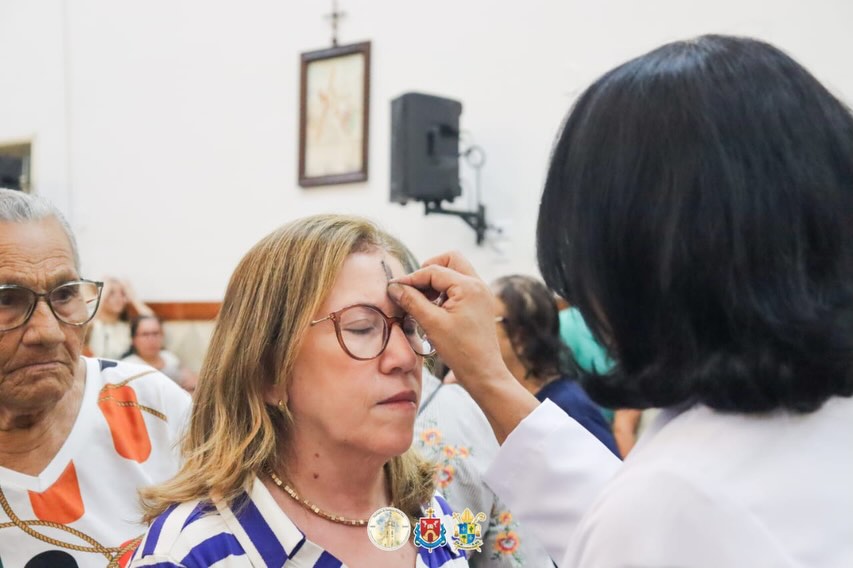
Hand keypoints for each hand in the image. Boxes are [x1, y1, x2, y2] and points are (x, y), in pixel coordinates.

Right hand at [388, 251, 539, 442]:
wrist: (484, 374)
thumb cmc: (461, 351)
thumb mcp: (432, 324)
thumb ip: (412, 301)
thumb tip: (394, 287)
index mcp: (469, 286)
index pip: (434, 270)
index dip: (412, 278)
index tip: (395, 288)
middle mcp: (478, 285)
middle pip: (450, 259)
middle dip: (429, 270)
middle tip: (415, 289)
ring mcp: (480, 294)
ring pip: (455, 271)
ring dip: (436, 282)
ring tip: (423, 303)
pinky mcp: (478, 304)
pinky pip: (459, 286)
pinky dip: (444, 292)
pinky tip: (434, 310)